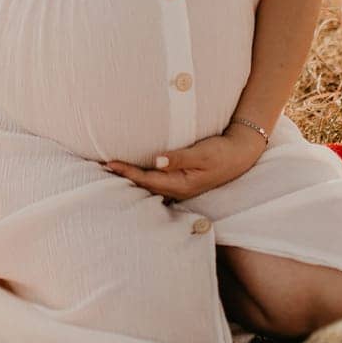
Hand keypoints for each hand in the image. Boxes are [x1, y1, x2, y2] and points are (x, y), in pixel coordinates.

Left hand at [101, 130, 262, 202]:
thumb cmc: (222, 153)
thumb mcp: (202, 154)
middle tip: (101, 167)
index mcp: (181, 184)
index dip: (127, 172)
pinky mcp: (182, 180)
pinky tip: (134, 172)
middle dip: (123, 177)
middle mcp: (178, 188)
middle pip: (144, 185)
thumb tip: (156, 160)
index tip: (109, 164)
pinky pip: (157, 181)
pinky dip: (142, 176)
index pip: (147, 179)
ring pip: (149, 185)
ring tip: (112, 170)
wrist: (240, 156)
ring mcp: (180, 186)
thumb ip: (179, 158)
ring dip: (131, 178)